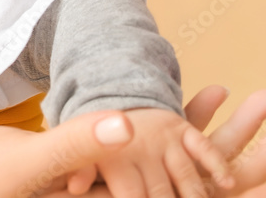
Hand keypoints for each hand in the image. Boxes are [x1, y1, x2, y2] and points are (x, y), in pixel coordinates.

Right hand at [0, 87, 265, 197]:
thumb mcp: (27, 164)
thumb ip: (76, 145)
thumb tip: (128, 121)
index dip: (218, 181)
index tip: (261, 161)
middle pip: (188, 187)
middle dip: (236, 158)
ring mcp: (111, 189)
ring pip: (179, 166)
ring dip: (216, 137)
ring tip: (255, 99)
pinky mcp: (103, 172)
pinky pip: (153, 149)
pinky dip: (178, 125)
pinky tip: (207, 96)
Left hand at [67, 108, 231, 197]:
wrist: (112, 111)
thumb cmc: (96, 150)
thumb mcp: (77, 157)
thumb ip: (80, 171)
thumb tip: (75, 188)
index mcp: (111, 157)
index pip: (131, 194)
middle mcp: (139, 145)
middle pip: (160, 191)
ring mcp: (162, 137)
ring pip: (185, 175)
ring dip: (194, 195)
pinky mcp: (180, 129)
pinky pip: (203, 146)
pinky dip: (216, 163)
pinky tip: (225, 182)